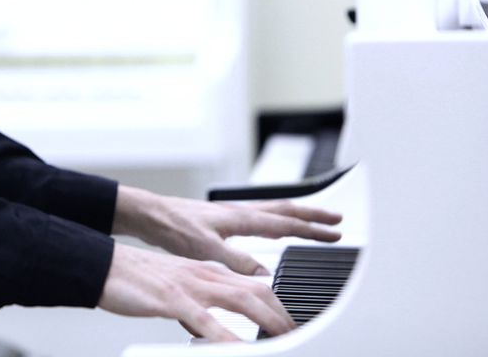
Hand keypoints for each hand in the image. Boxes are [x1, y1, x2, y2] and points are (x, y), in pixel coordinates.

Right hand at [98, 242, 294, 341]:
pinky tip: (237, 349)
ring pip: (242, 300)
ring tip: (285, 342)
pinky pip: (206, 321)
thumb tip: (217, 331)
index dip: (279, 307)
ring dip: (268, 323)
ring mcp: (192, 286)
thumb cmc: (139, 282)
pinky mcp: (173, 299)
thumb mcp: (178, 293)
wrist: (106, 266)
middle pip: (258, 291)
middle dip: (283, 316)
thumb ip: (201, 307)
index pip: (256, 287)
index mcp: (209, 274)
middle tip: (299, 337)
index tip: (292, 327)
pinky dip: (226, 337)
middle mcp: (207, 276)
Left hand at [113, 186, 341, 276]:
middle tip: (336, 220)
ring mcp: (233, 214)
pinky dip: (276, 220)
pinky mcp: (224, 220)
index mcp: (241, 218)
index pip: (285, 223)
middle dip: (313, 216)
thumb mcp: (207, 249)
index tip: (335, 232)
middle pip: (286, 211)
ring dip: (296, 216)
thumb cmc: (173, 227)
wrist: (151, 215)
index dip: (312, 230)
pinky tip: (274, 228)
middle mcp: (241, 212)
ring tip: (314, 221)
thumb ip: (238, 262)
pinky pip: (260, 217)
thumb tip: (266, 277)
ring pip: (274, 211)